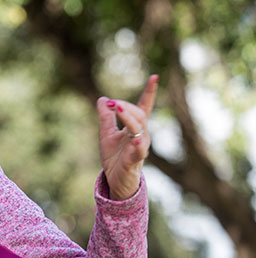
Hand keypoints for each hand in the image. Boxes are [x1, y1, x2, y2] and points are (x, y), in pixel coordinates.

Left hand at [97, 75, 158, 199]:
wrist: (115, 180)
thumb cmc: (115, 157)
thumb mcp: (106, 133)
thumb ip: (106, 117)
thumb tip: (103, 99)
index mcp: (135, 127)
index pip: (144, 107)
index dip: (149, 92)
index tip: (154, 76)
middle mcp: (141, 135)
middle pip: (139, 115)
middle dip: (127, 106)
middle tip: (112, 102)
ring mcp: (140, 147)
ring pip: (140, 129)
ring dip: (129, 117)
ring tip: (118, 107)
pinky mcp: (136, 160)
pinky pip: (140, 151)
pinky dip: (138, 144)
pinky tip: (135, 140)